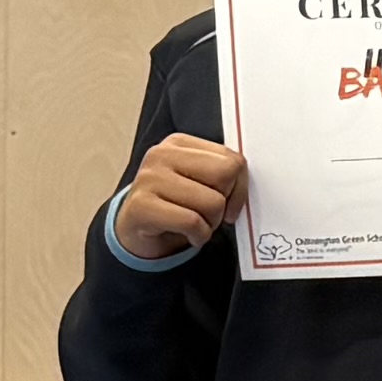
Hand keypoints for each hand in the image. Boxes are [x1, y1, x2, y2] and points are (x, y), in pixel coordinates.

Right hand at [111, 134, 247, 267]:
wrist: (136, 230)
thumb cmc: (175, 206)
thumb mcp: (199, 182)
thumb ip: (222, 174)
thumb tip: (245, 185)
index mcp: (179, 144)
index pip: (233, 160)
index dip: (239, 188)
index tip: (228, 202)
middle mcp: (161, 155)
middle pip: (225, 175)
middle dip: (225, 203)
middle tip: (210, 213)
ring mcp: (149, 179)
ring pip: (212, 202)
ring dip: (211, 224)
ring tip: (195, 224)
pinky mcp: (141, 206)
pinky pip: (193, 222)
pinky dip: (199, 236)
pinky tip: (188, 235)